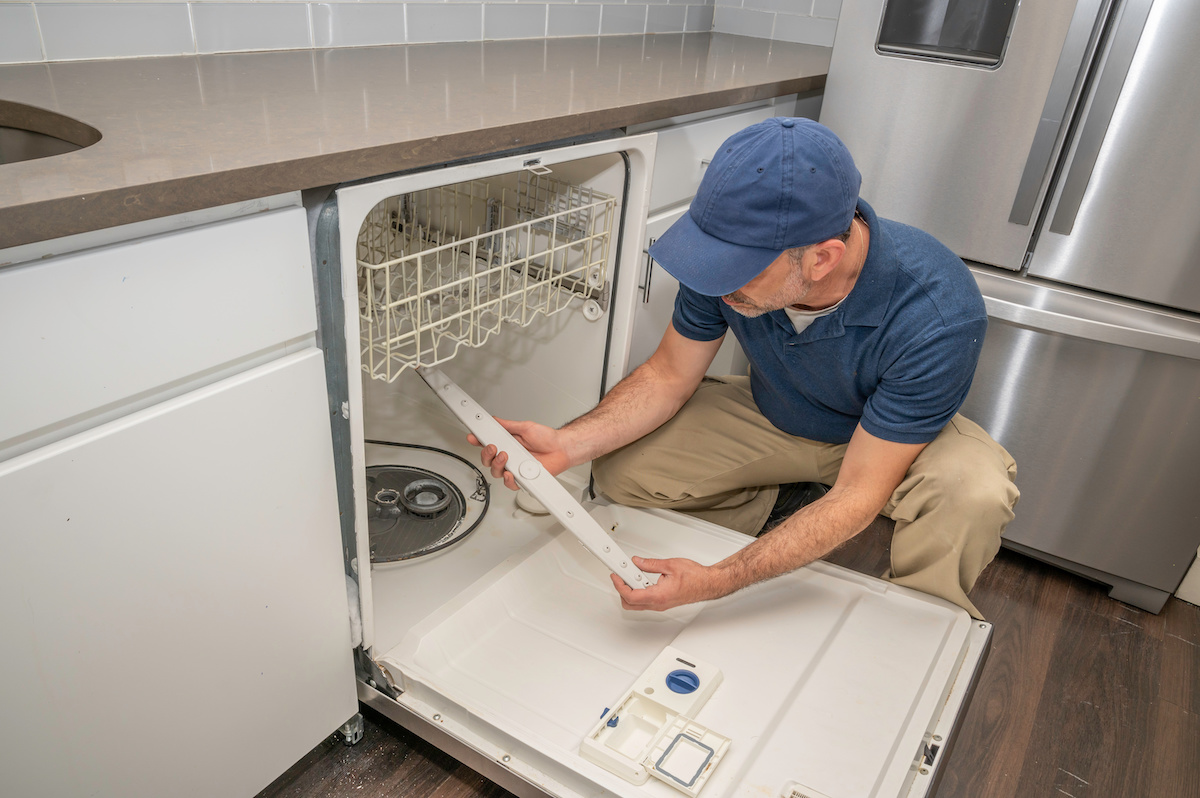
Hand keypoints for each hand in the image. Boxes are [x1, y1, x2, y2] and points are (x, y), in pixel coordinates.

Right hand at [468, 417, 573, 490]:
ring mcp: (515, 468)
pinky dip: (508, 480)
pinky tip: (510, 473)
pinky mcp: (522, 478)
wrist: (561, 449)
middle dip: (486, 454)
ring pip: (496, 472)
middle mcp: (509, 456)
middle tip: (493, 447)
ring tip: (505, 457)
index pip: (488, 443)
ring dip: (497, 465)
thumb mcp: (525, 427)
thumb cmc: (547, 438)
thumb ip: (508, 425)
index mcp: (508, 443)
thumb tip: (494, 420)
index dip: (478, 441)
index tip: (473, 437)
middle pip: (488, 460)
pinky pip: (510, 484)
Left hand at [609, 556, 725, 611]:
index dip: (619, 585)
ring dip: (631, 589)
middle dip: (622, 589)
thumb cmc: (695, 577)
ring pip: (636, 603)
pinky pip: (645, 600)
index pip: (631, 595)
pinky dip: (639, 590)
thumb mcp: (670, 565)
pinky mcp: (662, 603)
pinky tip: (642, 578)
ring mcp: (659, 605)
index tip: (615, 575)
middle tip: (622, 574)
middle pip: (629, 603)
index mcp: (658, 595)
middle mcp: (658, 604)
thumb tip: (637, 562)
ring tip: (633, 573)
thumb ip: (650, 564)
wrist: (708, 584)